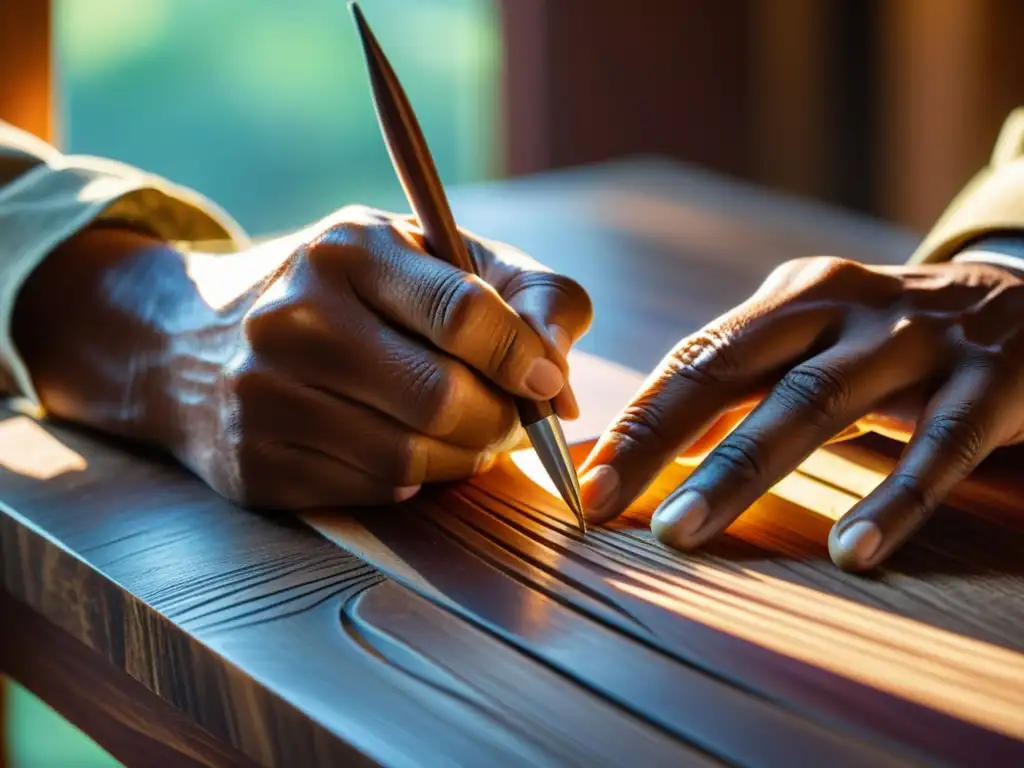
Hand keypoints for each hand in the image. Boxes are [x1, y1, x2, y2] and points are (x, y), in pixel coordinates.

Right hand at [13, 206, 591, 508]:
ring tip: (462, 435)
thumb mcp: (418, 255)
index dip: (524, 357)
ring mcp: (264, 397)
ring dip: (461, 459)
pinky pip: (371, 491)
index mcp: (346, 250)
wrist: (187, 340)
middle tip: (510, 420)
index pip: (462, 312)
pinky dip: (410, 480)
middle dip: (499, 423)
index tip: (550, 383)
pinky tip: (401, 447)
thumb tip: (562, 382)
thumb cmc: (336, 292)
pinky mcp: (254, 464)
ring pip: (410, 459)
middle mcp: (294, 319)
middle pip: (442, 400)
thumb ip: (514, 293)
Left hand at [578, 256, 1023, 570]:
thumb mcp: (809, 339)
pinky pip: (939, 449)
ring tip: (684, 531)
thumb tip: (625, 445)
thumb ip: (729, 387)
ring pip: (814, 406)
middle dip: (659, 438)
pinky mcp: (991, 385)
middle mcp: (843, 308)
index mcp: (792, 297)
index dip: (637, 417)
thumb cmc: (886, 336)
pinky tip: (851, 552)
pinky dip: (893, 499)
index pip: (696, 357)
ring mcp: (915, 343)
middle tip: (605, 501)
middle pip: (733, 371)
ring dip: (740, 470)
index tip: (583, 478)